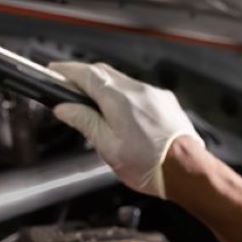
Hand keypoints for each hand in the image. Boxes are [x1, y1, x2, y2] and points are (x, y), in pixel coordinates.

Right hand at [48, 61, 198, 198]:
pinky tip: (121, 114)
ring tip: (93, 105)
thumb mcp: (108, 147)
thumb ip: (85, 122)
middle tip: (68, 87)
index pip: (86, 74)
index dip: (67, 70)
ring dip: (105, 87)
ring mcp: (154, 94)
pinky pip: (139, 91)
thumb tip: (64, 108)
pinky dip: (124, 96)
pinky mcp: (165, 102)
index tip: (54, 70)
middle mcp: (138, 90)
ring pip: (122, 81)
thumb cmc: (150, 166)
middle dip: (84, 76)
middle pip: (104, 73)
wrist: (187, 171)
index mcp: (119, 99)